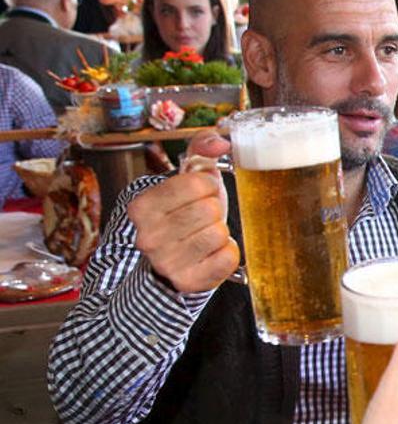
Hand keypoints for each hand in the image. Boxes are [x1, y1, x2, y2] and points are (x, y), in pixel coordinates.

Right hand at [128, 131, 239, 292]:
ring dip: (220, 231)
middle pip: (209, 210)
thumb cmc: (185, 212)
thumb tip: (221, 141)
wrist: (176, 258)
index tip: (200, 193)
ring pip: (219, 233)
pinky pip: (228, 258)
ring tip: (205, 234)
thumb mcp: (189, 176)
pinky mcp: (188, 281)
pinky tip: (212, 252)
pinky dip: (228, 252)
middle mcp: (148, 237)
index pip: (196, 183)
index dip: (207, 185)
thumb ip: (202, 147)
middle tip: (203, 217)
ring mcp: (166, 262)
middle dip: (214, 209)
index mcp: (142, 206)